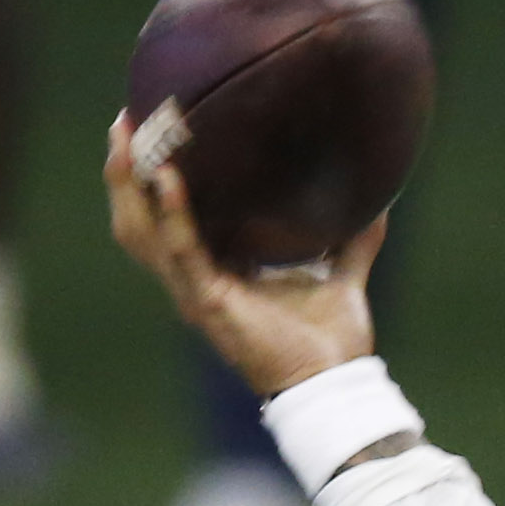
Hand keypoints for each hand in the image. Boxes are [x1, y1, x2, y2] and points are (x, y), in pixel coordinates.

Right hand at [103, 110, 386, 398]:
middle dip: (124, 170)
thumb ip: (353, 240)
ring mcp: (194, 291)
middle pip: (137, 218)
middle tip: (125, 120)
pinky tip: (168, 177)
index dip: (149, 176)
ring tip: (129, 135)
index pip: (164, 216)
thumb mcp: (341, 277)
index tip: (150, 127)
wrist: (337, 385)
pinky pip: (179, 250)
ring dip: (128, 183)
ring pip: (140, 231)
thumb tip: (379, 202)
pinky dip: (172, 213)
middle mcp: (193, 279)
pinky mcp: (207, 302)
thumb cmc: (332, 343)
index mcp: (214, 270)